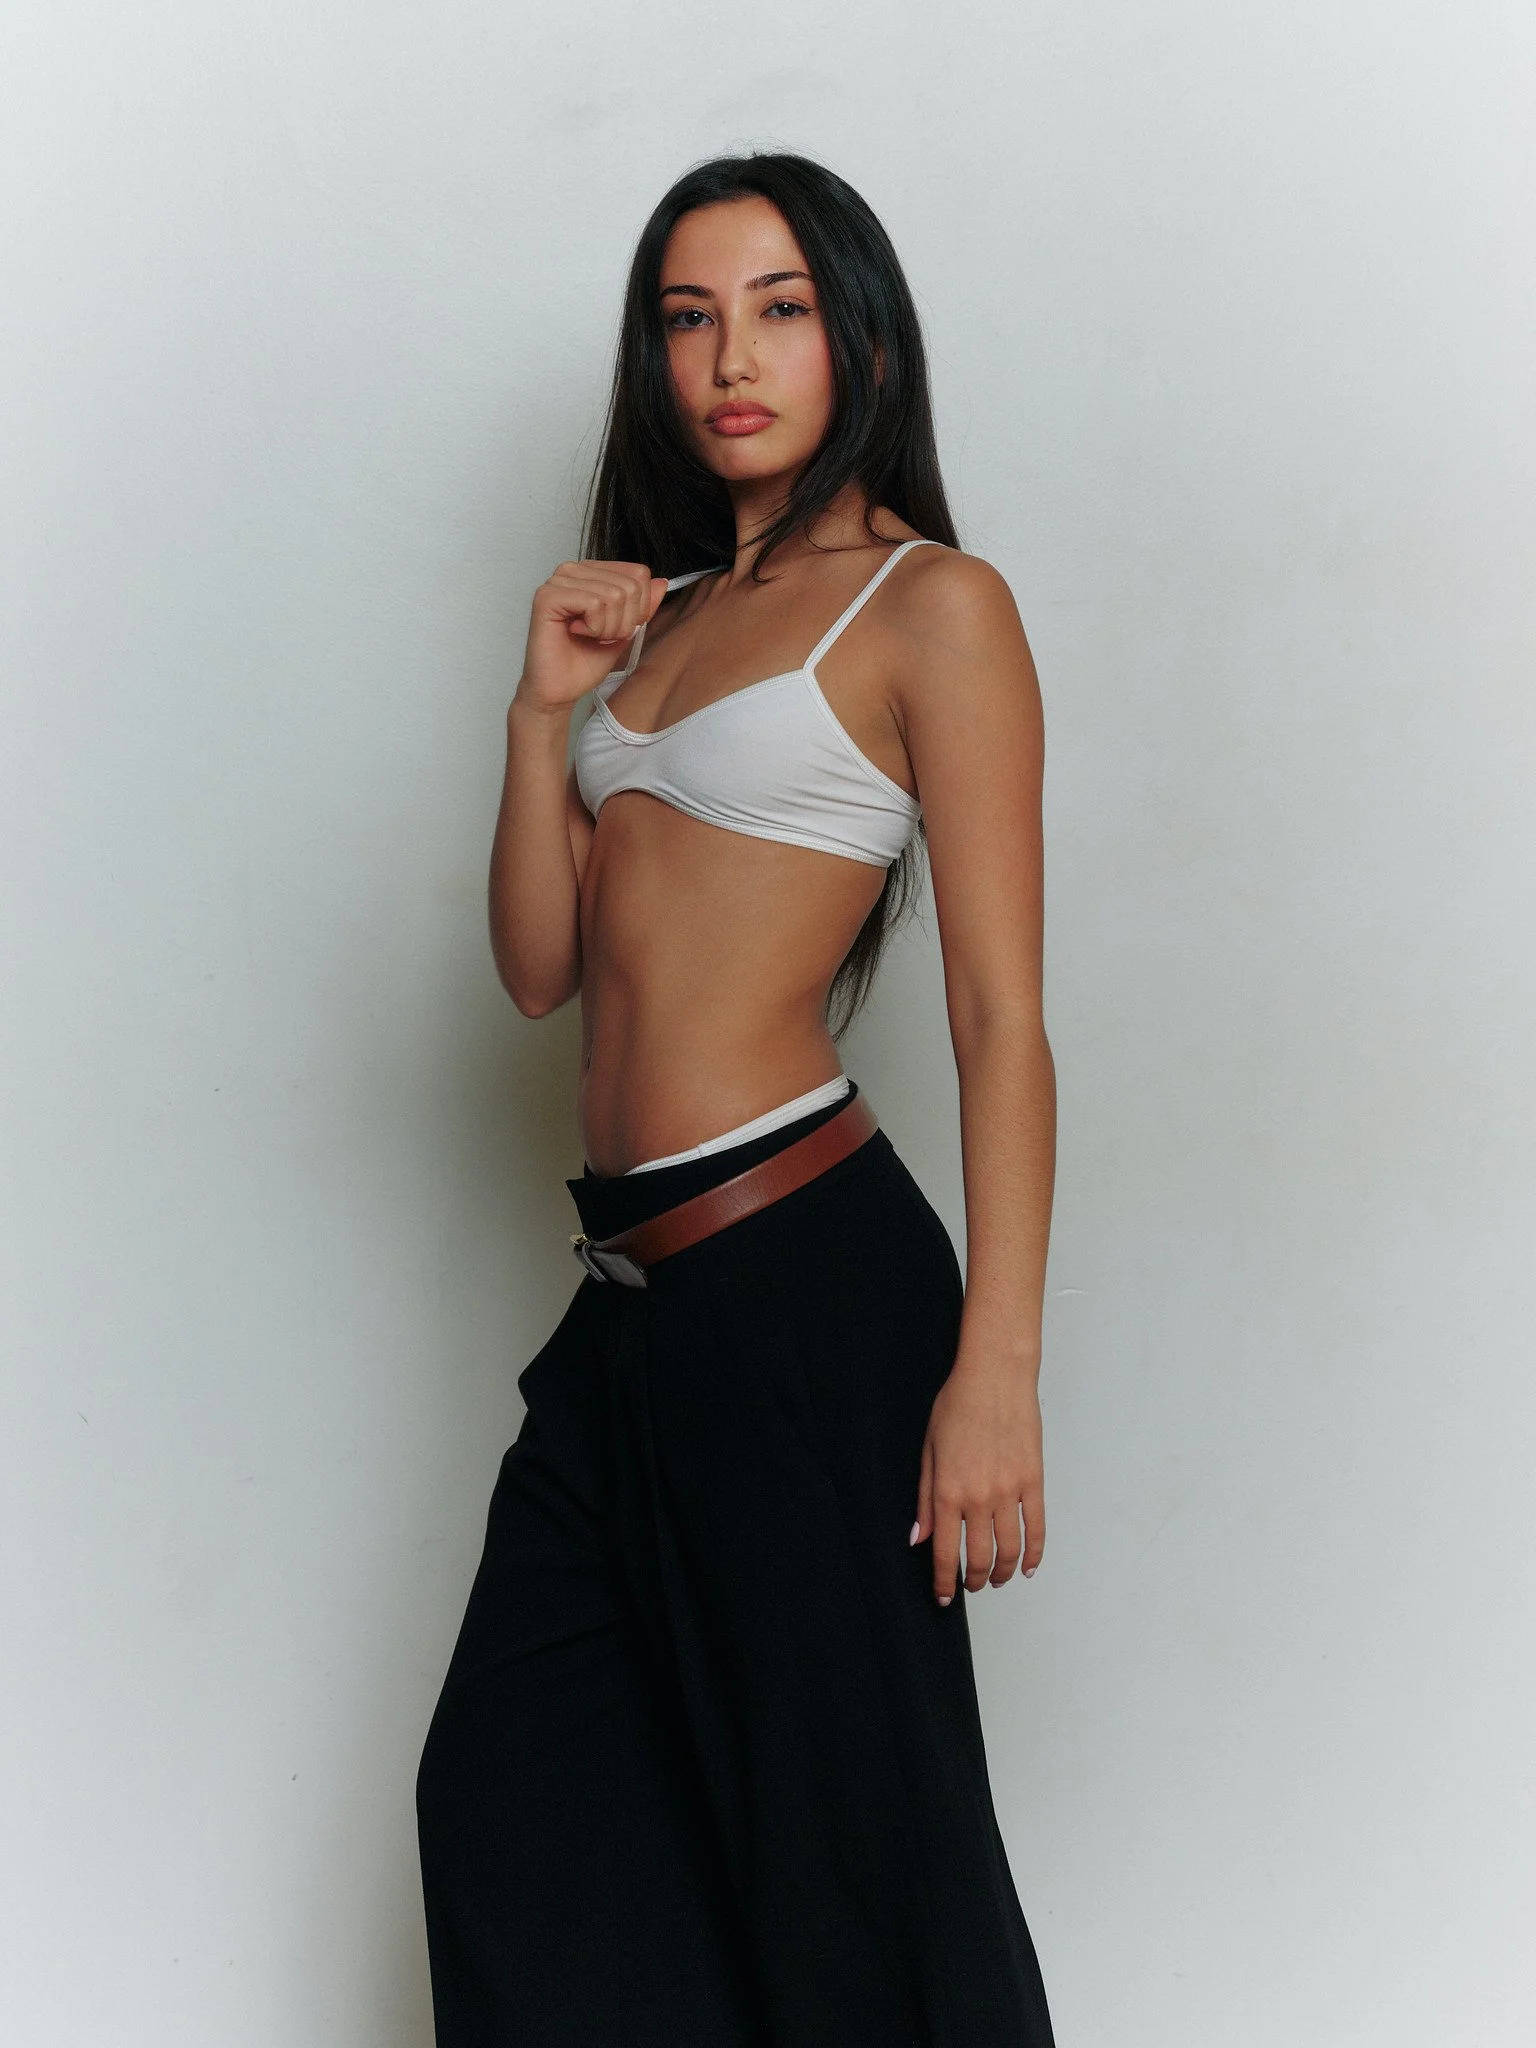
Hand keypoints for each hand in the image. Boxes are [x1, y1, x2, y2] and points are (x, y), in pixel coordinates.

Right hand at [515, 560, 671, 713]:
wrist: (559, 690)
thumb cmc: (584, 662)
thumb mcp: (625, 631)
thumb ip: (643, 606)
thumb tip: (660, 582)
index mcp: (591, 572)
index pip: (639, 574)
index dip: (639, 609)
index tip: (617, 627)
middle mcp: (574, 570)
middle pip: (630, 586)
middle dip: (624, 622)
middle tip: (600, 636)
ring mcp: (559, 581)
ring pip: (614, 595)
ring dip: (608, 627)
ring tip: (588, 636)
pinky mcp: (548, 596)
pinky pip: (594, 603)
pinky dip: (594, 627)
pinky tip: (577, 633)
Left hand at [911, 1360, 1044, 1603]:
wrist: (995, 1378)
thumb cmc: (957, 1407)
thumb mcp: (929, 1451)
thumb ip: (925, 1499)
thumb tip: (918, 1537)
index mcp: (948, 1492)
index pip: (945, 1552)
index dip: (944, 1581)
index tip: (944, 1596)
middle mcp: (979, 1498)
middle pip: (980, 1557)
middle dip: (974, 1580)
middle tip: (972, 1586)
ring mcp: (1010, 1492)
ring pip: (1010, 1549)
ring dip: (1004, 1573)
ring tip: (998, 1580)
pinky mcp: (1034, 1482)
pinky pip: (1037, 1528)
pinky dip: (1033, 1553)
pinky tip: (1028, 1567)